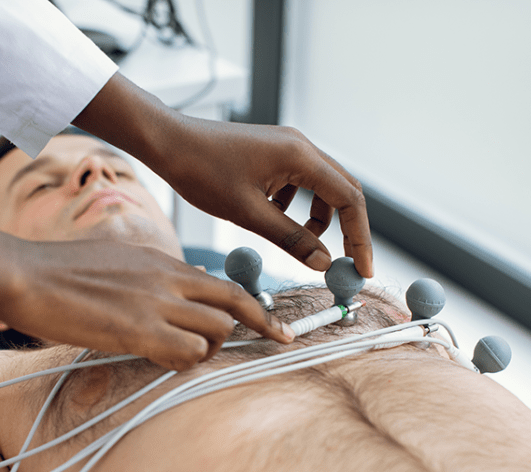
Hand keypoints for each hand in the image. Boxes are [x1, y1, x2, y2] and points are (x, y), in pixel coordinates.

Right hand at [0, 224, 291, 370]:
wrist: (27, 274)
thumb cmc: (64, 269)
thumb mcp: (121, 258)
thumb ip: (156, 274)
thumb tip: (181, 290)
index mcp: (164, 261)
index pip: (225, 286)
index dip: (256, 311)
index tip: (278, 329)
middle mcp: (168, 279)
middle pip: (233, 306)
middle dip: (247, 330)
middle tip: (250, 346)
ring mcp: (155, 304)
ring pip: (216, 332)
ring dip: (207, 350)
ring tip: (178, 351)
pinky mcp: (137, 330)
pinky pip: (186, 354)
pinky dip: (183, 363)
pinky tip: (160, 359)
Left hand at [74, 73, 373, 276]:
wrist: (169, 143)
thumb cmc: (202, 172)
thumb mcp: (248, 214)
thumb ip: (290, 239)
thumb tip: (323, 263)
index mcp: (300, 156)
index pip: (350, 200)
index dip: (360, 238)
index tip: (361, 270)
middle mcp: (301, 147)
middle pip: (343, 192)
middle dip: (347, 230)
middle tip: (345, 264)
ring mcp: (287, 147)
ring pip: (321, 189)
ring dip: (318, 220)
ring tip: (296, 243)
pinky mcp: (274, 152)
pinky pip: (300, 183)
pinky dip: (296, 207)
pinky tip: (270, 217)